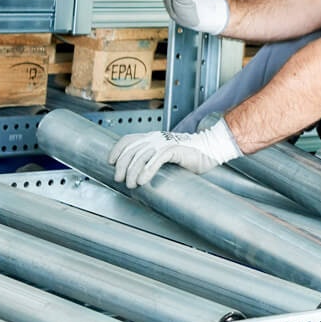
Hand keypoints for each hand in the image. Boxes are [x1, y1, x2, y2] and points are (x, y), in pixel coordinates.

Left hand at [108, 117, 241, 188]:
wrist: (210, 150)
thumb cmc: (189, 156)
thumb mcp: (165, 156)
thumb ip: (152, 160)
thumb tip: (135, 174)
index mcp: (152, 137)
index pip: (128, 140)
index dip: (117, 150)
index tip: (111, 162)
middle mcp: (156, 138)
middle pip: (131, 150)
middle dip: (121, 166)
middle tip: (119, 179)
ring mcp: (165, 143)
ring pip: (141, 156)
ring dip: (132, 172)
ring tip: (131, 184)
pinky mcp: (174, 149)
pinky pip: (156, 159)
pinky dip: (147, 171)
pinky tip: (143, 181)